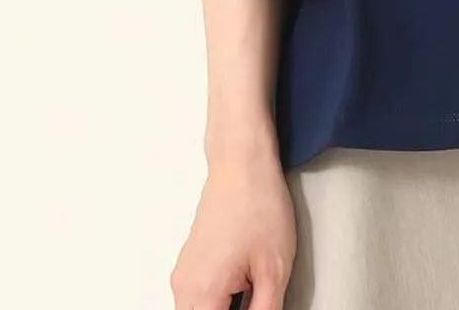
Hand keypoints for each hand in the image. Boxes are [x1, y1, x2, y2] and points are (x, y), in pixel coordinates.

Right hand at [170, 152, 295, 309]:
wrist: (242, 162)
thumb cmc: (258, 204)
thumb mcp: (275, 268)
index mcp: (202, 294)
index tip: (260, 307)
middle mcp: (184, 287)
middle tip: (259, 299)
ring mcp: (184, 274)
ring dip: (225, 308)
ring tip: (254, 288)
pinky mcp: (191, 261)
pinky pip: (199, 296)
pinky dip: (219, 300)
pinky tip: (247, 283)